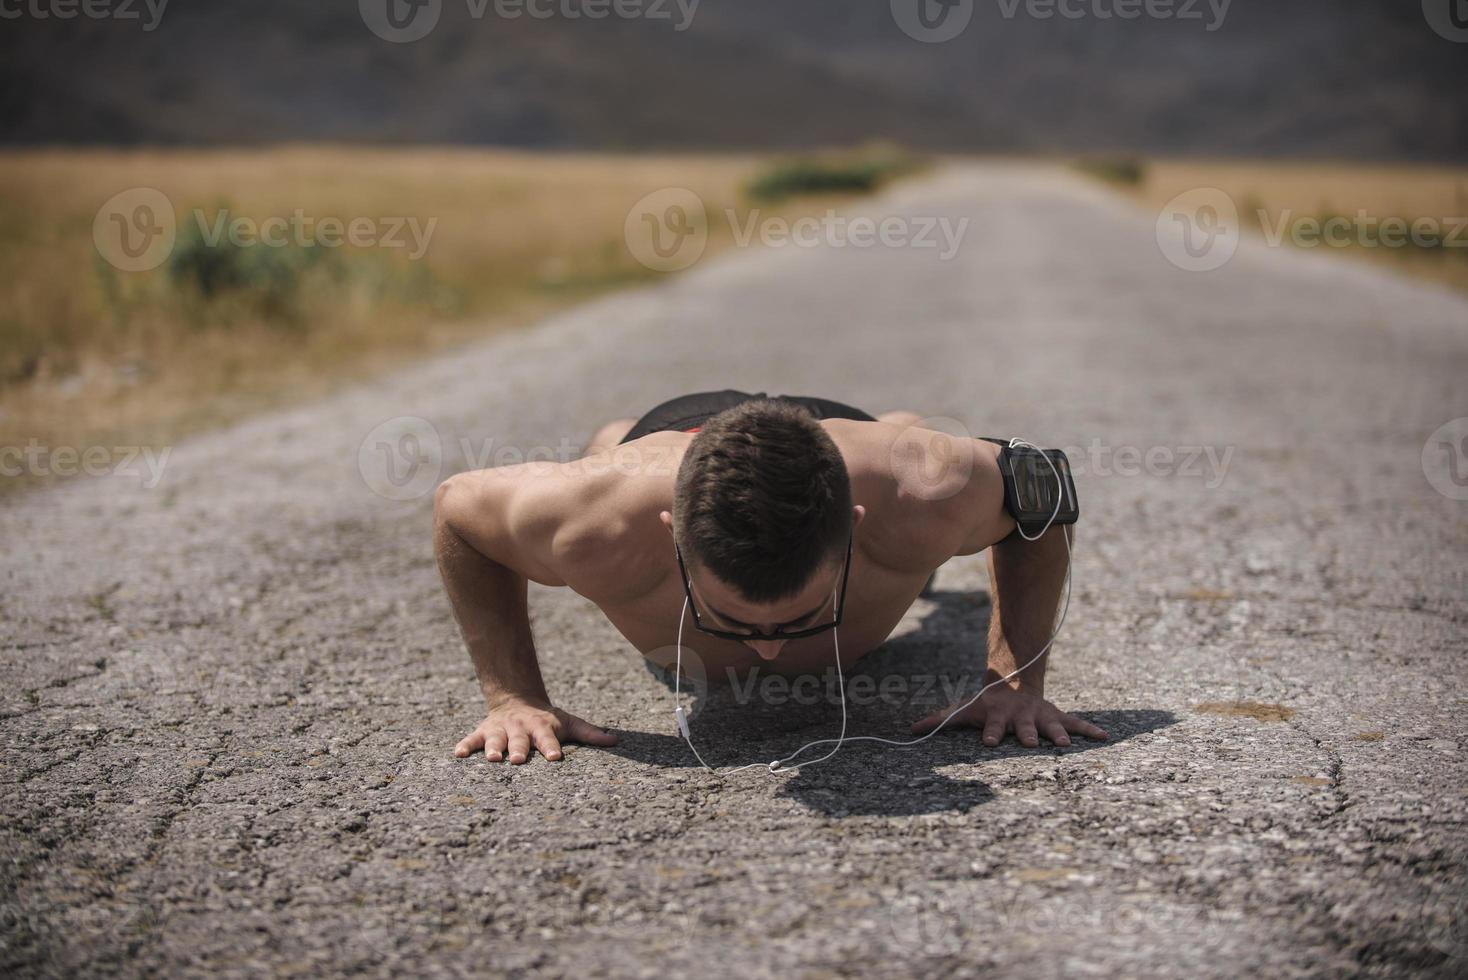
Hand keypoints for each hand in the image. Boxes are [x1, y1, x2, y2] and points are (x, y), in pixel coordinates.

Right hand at [455, 697, 617, 763]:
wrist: (517, 698)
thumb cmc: (547, 719)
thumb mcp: (569, 722)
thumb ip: (590, 733)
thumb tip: (617, 741)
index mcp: (542, 728)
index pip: (549, 739)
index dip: (551, 747)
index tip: (555, 757)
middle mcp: (520, 729)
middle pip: (520, 741)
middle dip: (518, 750)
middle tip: (517, 760)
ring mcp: (500, 731)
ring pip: (495, 740)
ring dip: (492, 749)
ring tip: (491, 758)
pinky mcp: (483, 732)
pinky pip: (471, 739)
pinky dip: (464, 746)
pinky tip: (457, 754)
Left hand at [910, 685, 1107, 747]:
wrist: (1013, 683)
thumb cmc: (984, 704)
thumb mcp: (962, 710)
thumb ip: (939, 721)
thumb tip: (910, 730)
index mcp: (997, 717)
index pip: (992, 727)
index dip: (990, 734)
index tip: (990, 742)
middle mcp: (1021, 718)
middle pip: (1025, 728)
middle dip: (1028, 735)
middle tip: (1032, 742)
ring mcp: (1041, 717)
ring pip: (1052, 726)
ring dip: (1059, 734)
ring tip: (1067, 745)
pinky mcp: (1056, 717)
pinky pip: (1076, 722)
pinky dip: (1091, 729)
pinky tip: (1105, 737)